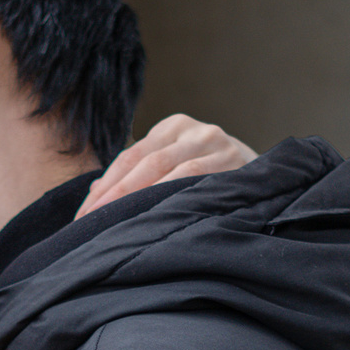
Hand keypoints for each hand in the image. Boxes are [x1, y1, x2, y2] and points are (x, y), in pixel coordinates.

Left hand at [78, 113, 257, 217]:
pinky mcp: (234, 158)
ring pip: (167, 169)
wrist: (266, 176)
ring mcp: (214, 141)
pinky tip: (155, 214)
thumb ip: (139, 176)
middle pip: (143, 161)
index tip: (83, 216)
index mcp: (171, 127)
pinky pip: (196, 178)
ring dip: (138, 198)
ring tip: (115, 222)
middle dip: (114, 194)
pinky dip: (172, 195)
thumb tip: (96, 191)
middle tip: (90, 222)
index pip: (129, 156)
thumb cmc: (213, 177)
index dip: (104, 187)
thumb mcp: (174, 167)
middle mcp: (192, 129)